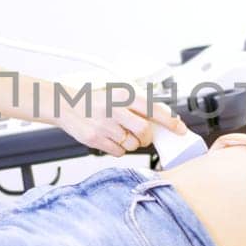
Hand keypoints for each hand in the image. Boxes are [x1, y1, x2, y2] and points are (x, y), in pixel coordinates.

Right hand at [57, 87, 187, 156]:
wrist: (64, 104)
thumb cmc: (95, 99)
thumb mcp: (117, 93)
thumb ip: (139, 104)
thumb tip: (165, 116)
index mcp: (122, 94)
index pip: (153, 108)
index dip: (170, 121)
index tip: (180, 129)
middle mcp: (113, 109)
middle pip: (144, 131)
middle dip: (147, 137)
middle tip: (143, 135)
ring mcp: (103, 125)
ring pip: (132, 144)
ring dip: (132, 143)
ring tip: (121, 133)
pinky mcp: (94, 139)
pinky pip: (118, 152)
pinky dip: (119, 148)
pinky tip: (111, 138)